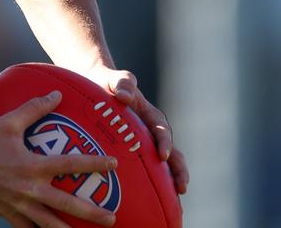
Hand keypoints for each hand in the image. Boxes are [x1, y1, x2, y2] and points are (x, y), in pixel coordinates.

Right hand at [0, 91, 117, 227]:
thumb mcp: (8, 122)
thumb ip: (34, 108)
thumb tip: (56, 95)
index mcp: (32, 165)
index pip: (70, 164)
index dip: (94, 164)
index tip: (113, 164)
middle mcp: (28, 188)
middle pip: (67, 205)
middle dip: (92, 213)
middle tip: (111, 218)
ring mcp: (18, 204)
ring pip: (49, 224)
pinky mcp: (8, 213)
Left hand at [87, 66, 189, 194]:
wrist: (99, 87)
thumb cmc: (107, 82)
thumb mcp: (114, 79)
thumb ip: (123, 82)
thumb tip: (125, 95)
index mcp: (150, 115)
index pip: (161, 129)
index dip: (164, 142)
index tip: (163, 155)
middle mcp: (152, 132)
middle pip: (171, 152)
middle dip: (178, 170)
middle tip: (182, 187)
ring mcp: (145, 143)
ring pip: (163, 165)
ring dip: (171, 181)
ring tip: (176, 199)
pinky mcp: (136, 153)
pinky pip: (146, 169)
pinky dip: (153, 184)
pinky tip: (152, 202)